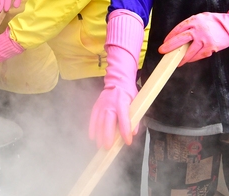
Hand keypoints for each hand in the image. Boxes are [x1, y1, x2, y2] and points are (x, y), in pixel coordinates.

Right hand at [88, 9, 142, 148]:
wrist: (117, 80)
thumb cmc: (129, 93)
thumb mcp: (137, 102)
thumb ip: (136, 118)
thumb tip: (133, 133)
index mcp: (123, 102)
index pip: (124, 118)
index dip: (125, 130)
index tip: (127, 141)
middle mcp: (111, 103)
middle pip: (108, 120)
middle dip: (107, 135)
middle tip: (108, 147)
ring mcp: (102, 103)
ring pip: (98, 120)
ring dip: (99, 134)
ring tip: (100, 146)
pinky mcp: (96, 104)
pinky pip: (92, 117)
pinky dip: (92, 127)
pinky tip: (92, 136)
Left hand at [158, 13, 228, 65]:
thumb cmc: (214, 22)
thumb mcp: (200, 18)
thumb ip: (190, 24)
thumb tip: (178, 34)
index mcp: (194, 20)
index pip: (178, 29)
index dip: (170, 36)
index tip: (165, 41)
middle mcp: (198, 30)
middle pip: (181, 39)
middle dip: (170, 46)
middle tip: (162, 51)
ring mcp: (205, 40)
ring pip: (189, 51)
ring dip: (181, 57)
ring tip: (175, 61)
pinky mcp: (211, 47)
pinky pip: (199, 55)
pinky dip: (192, 59)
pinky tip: (187, 60)